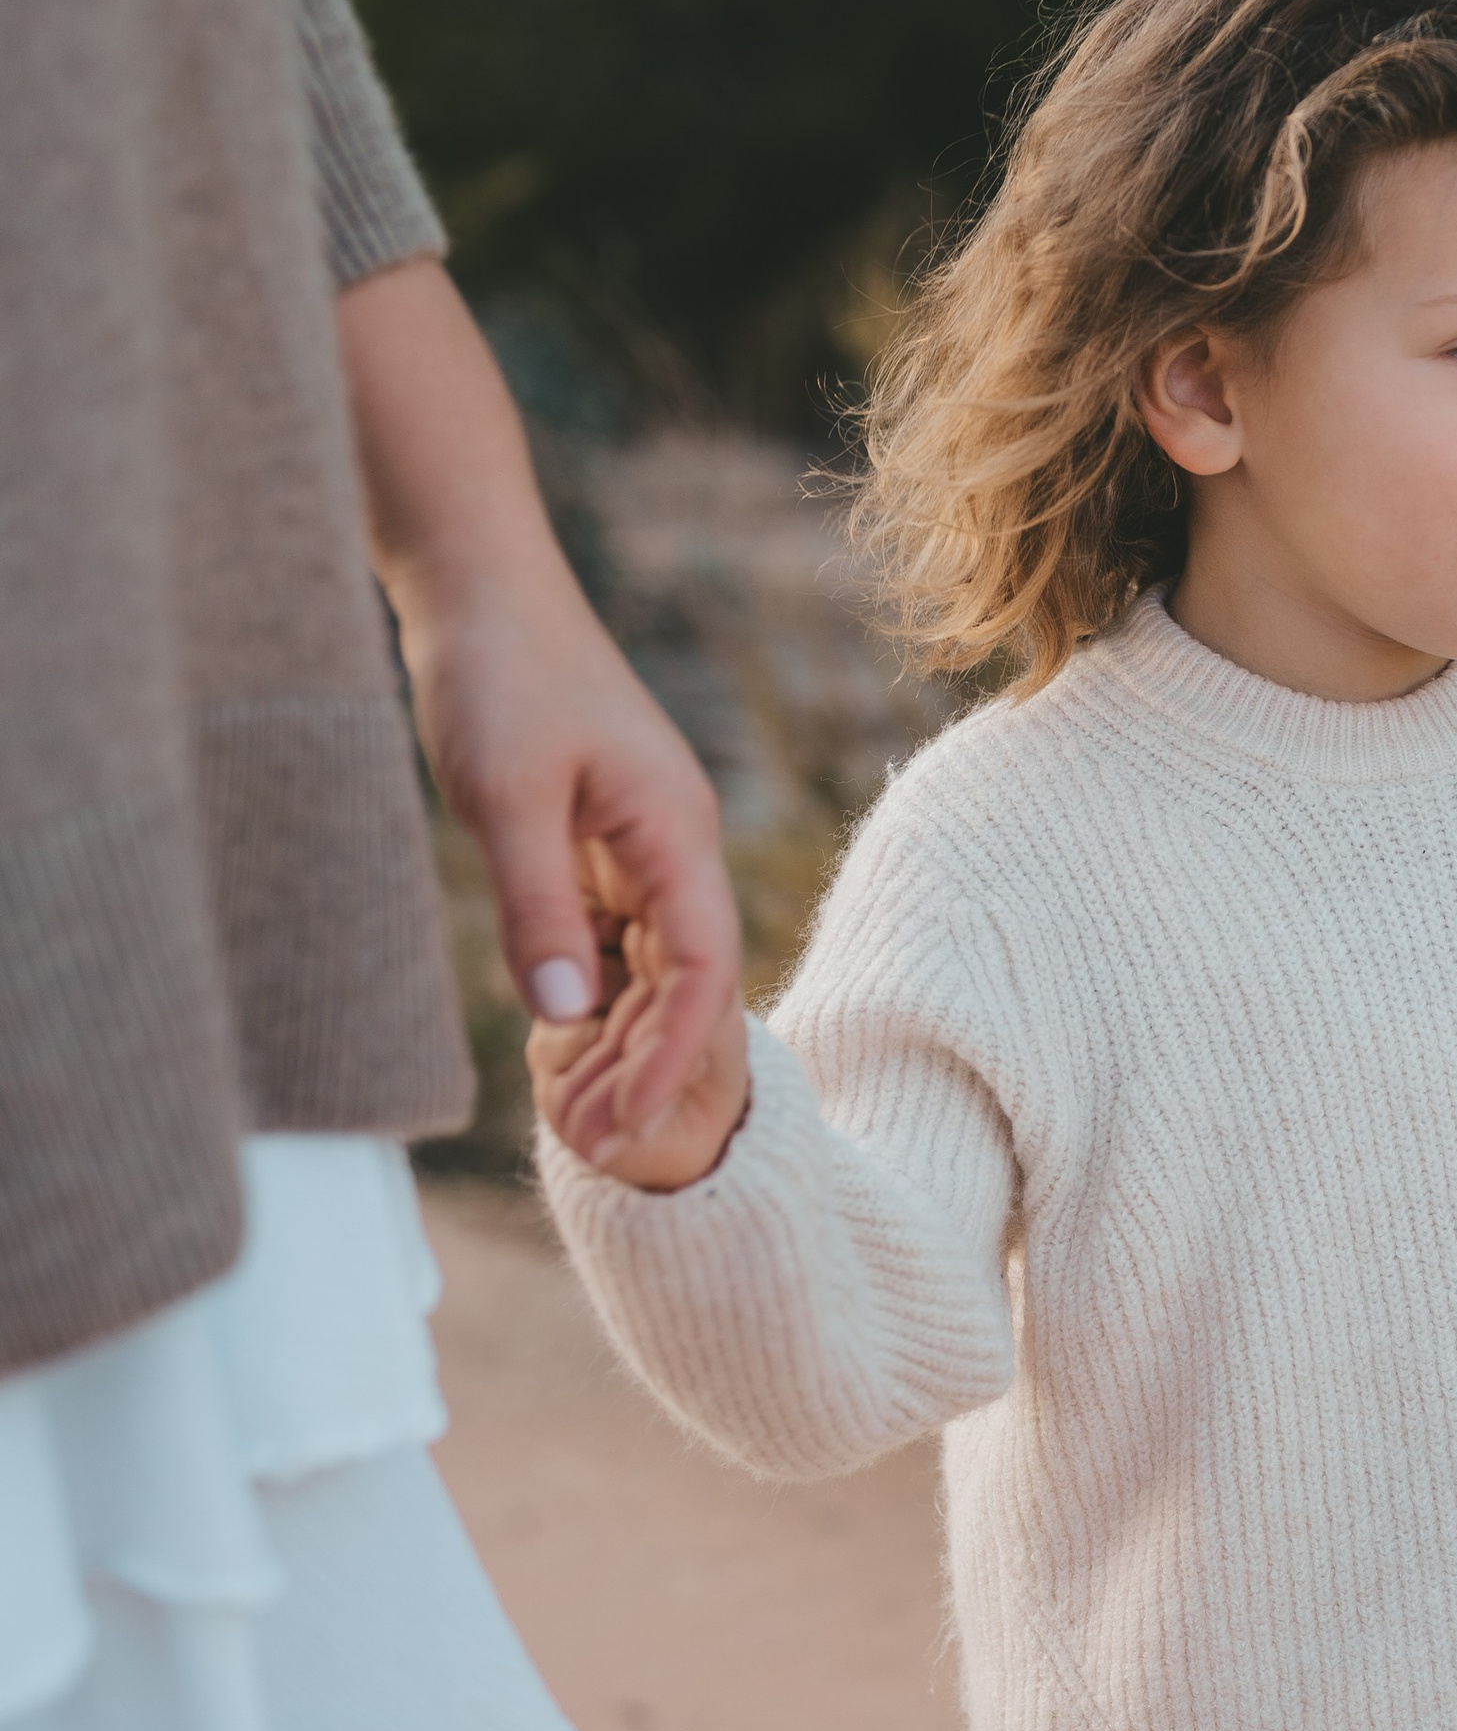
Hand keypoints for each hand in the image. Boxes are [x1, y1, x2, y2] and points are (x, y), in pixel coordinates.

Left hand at [336, 256, 741, 1156]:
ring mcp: (639, 840)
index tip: (630, 1124)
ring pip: (650, 964)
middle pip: (685, 980)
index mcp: (675, 831)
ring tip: (574, 1115)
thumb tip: (569, 1016)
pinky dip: (592, 994)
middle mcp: (673, 842)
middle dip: (646, 1067)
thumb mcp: (506, 797)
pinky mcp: (598, 837)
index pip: (704, 968)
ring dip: (619, 1039)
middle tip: (591, 1147)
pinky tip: (558, 1041)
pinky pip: (612, 935)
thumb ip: (539, 908)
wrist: (478, 583)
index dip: (674, 1055)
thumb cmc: (498, 672)